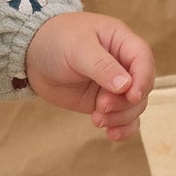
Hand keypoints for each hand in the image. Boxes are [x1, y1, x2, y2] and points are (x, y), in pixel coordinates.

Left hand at [22, 11, 155, 139]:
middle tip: (101, 107)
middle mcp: (123, 64)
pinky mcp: (104, 103)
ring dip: (121, 117)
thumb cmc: (56, 40)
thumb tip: (126, 86)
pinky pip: (123, 118)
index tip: (131, 96)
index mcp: (122, 42)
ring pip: (134, 107)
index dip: (142, 79)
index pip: (143, 60)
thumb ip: (102, 66)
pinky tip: (111, 134)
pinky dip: (122, 128)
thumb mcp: (77, 48)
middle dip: (125, 103)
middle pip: (141, 88)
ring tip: (97, 119)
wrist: (32, 55)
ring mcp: (114, 86)